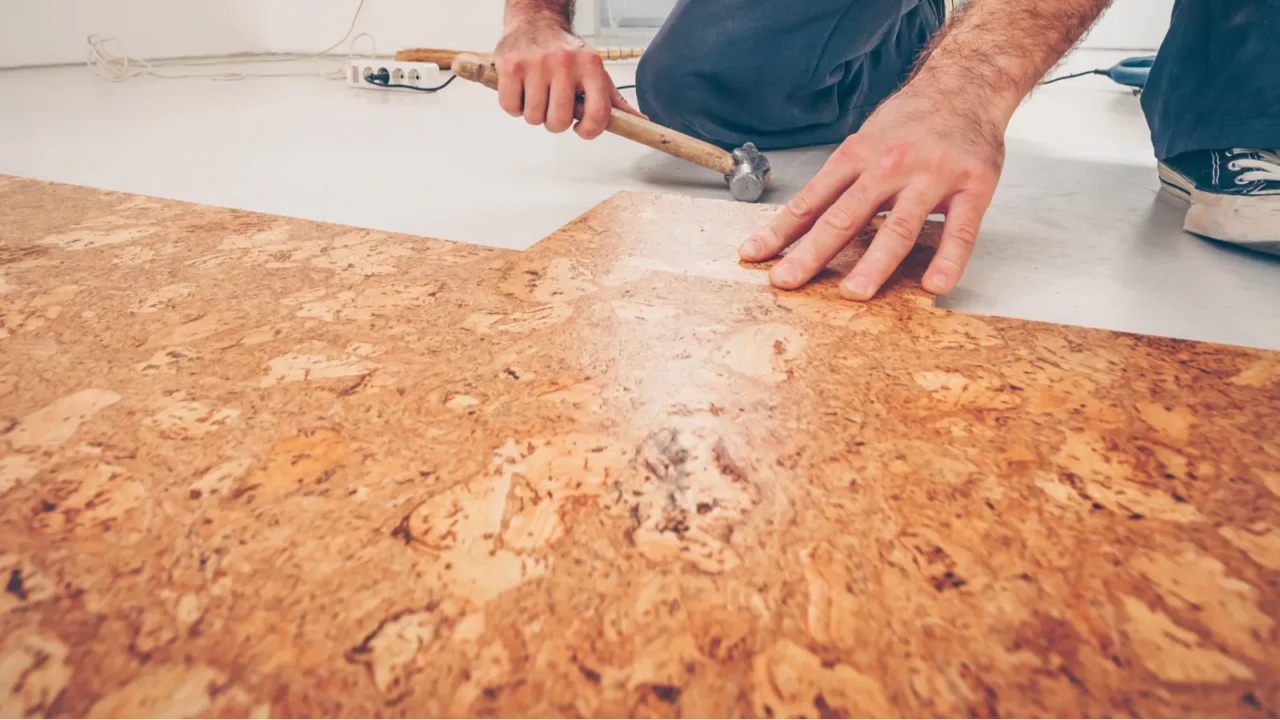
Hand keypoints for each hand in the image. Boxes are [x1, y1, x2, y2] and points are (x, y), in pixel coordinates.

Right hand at [493, 19, 644, 138]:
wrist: (536, 22)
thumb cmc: (568, 54)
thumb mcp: (595, 72)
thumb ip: (615, 101)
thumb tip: (642, 121)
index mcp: (591, 66)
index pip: (597, 114)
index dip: (589, 131)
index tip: (580, 128)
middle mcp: (565, 62)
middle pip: (558, 122)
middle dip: (554, 122)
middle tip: (553, 105)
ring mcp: (536, 63)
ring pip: (533, 118)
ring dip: (534, 113)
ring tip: (537, 93)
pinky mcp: (511, 66)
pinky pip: (511, 108)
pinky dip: (514, 106)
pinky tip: (522, 89)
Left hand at [739, 83, 1005, 299]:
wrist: (966, 84)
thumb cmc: (910, 120)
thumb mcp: (865, 140)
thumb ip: (840, 181)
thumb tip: (800, 223)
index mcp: (857, 155)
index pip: (811, 200)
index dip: (779, 230)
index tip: (753, 255)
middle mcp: (889, 165)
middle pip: (845, 216)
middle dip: (812, 252)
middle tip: (788, 280)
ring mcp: (931, 176)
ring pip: (899, 227)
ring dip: (875, 263)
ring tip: (854, 293)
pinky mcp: (972, 186)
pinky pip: (960, 230)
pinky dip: (948, 259)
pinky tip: (934, 285)